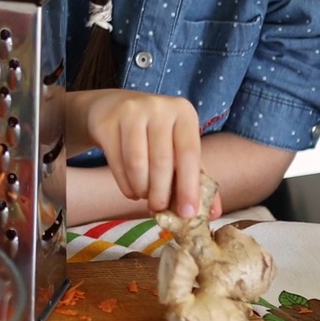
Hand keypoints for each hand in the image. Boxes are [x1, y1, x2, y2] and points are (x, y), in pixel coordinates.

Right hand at [69, 89, 203, 217]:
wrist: (114, 106)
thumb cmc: (154, 132)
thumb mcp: (178, 145)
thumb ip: (197, 175)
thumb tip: (213, 213)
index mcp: (183, 112)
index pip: (189, 153)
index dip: (189, 186)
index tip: (187, 214)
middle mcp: (158, 107)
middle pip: (161, 161)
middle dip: (161, 193)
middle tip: (159, 209)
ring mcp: (130, 112)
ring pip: (137, 163)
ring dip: (141, 189)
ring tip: (143, 195)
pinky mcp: (106, 122)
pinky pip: (116, 162)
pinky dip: (125, 184)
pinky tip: (130, 190)